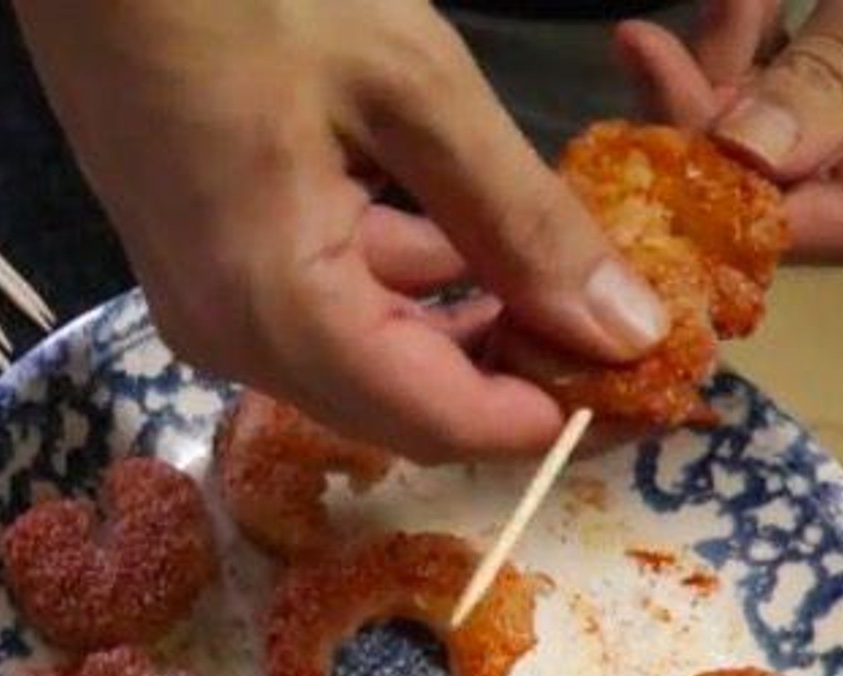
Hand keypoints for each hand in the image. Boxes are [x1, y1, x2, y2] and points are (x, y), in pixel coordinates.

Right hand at [12, 0, 667, 460]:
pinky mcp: (203, 270)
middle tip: (611, 326)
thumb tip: (625, 330)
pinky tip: (458, 233)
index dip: (549, 418)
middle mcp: (233, 342)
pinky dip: (404, 288)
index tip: (639, 388)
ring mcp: (207, 309)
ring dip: (465, 329)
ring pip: (367, 363)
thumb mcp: (411, 86)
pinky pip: (323, 315)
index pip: (440, 423)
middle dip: (514, 377)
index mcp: (278, 312)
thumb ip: (522, 220)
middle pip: (402, 408)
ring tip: (555, 271)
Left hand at [618, 0, 842, 261]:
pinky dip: (770, 49)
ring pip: (799, 133)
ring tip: (685, 18)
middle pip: (805, 180)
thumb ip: (842, 64)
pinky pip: (822, 89)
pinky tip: (732, 10)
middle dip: (716, 119)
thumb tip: (743, 156)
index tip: (654, 165)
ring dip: (732, 72)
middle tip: (645, 54)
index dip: (739, 206)